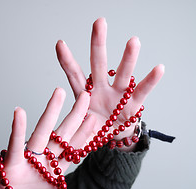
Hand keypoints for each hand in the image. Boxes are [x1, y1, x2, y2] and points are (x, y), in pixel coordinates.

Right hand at [0, 88, 94, 188]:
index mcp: (50, 179)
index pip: (72, 154)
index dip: (85, 138)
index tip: (97, 121)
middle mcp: (39, 167)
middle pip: (61, 138)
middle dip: (75, 117)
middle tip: (86, 95)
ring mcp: (24, 165)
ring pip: (40, 134)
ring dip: (50, 113)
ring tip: (59, 93)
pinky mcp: (8, 169)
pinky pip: (14, 147)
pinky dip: (17, 130)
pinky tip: (20, 113)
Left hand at [56, 18, 163, 147]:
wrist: (113, 135)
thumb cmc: (94, 126)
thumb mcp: (78, 126)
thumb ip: (72, 123)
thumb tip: (60, 128)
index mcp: (85, 94)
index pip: (75, 75)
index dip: (67, 61)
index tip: (59, 44)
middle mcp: (101, 89)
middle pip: (98, 64)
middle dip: (98, 44)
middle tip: (99, 23)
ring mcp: (118, 94)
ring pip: (123, 74)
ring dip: (128, 58)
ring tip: (133, 41)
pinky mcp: (133, 104)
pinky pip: (142, 91)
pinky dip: (151, 81)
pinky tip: (159, 68)